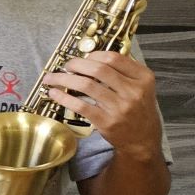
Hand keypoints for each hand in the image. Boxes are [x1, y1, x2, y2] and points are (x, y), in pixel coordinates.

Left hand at [43, 51, 162, 158]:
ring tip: (52, 78)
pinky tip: (54, 93)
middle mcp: (133, 91)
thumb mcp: (141, 87)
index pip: (114, 58)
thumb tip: (91, 59)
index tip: (82, 57)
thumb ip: (123, 72)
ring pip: (86, 85)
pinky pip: (80, 105)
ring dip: (63, 79)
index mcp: (143, 78)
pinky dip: (63, 97)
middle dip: (75, 64)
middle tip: (66, 66)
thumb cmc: (138, 111)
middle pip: (98, 69)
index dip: (93, 54)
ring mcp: (120, 107)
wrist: (142, 140)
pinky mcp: (106, 121)